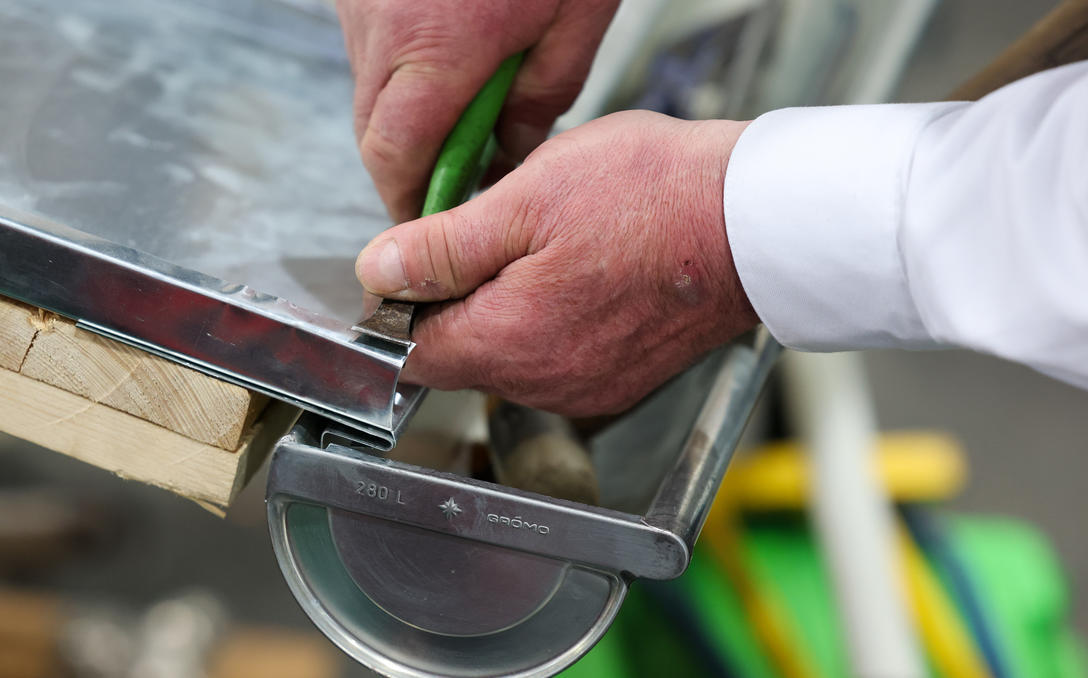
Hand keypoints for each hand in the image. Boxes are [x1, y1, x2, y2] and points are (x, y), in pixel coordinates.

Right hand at [334, 0, 618, 222]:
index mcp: (438, 50)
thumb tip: (514, 147)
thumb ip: (543, 93)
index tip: (434, 226)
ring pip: (367, 91)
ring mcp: (361, 4)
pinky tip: (445, 54)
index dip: (412, 205)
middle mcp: (383, 32)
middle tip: (456, 181)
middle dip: (408, 170)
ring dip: (405, 117)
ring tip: (463, 109)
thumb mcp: (575, 13)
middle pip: (373, 135)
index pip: (398, 161)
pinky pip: (367, 47)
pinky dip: (397, 69)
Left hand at [355, 111, 759, 415]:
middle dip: (455, 299)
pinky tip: (579, 272)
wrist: (756, 224)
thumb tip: (379, 273)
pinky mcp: (617, 380)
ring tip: (544, 246)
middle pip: (458, 355)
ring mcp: (583, 388)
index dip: (396, 306)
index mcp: (507, 341)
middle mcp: (542, 383)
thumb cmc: (653, 198)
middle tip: (490, 233)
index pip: (408, 353)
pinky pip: (554, 357)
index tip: (413, 262)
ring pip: (506, 356)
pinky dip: (549, 319)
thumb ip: (442, 247)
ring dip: (504, 307)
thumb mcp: (527, 198)